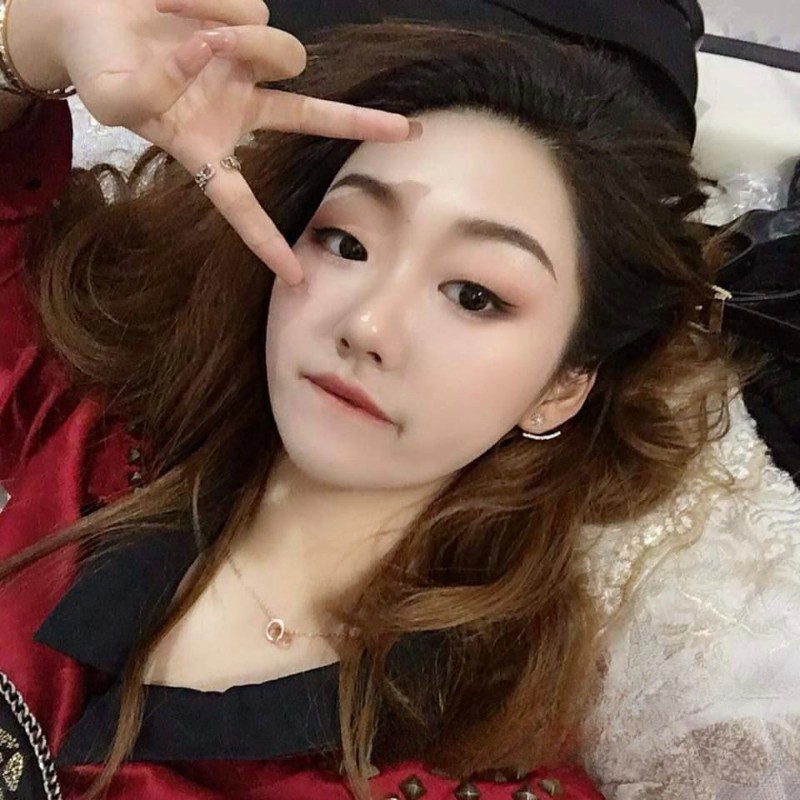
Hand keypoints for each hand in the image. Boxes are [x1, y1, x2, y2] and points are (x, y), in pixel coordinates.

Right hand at [48, 0, 411, 283]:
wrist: (89, 13)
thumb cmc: (96, 66)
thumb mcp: (110, 98)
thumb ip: (142, 95)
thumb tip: (201, 56)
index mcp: (208, 147)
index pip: (241, 205)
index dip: (264, 241)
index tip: (295, 278)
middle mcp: (240, 110)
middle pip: (313, 119)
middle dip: (361, 124)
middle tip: (409, 131)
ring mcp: (246, 66)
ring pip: (282, 53)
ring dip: (238, 42)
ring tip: (185, 29)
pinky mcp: (244, 22)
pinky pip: (250, 12)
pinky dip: (211, 4)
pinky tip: (177, 5)